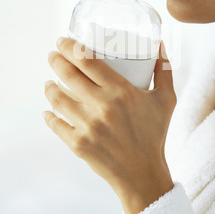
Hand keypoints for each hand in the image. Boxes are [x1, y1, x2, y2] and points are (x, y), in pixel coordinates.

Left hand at [43, 37, 176, 213]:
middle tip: (53, 55)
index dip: (70, 47)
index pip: (88, 61)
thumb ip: (164, 70)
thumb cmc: (155, 133)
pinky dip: (49, 116)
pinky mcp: (78, 144)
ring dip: (49, 87)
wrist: (143, 173)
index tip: (63, 41)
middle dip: (55, 60)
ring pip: (58, 99)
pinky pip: (56, 125)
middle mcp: (102, 107)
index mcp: (121, 92)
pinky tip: (47, 110)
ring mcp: (88, 127)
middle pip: (69, 75)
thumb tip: (159, 44)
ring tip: (48, 82)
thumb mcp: (166, 99)